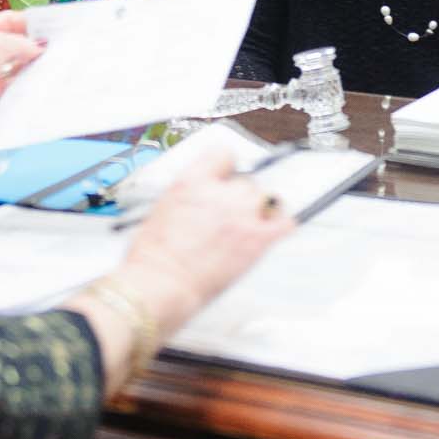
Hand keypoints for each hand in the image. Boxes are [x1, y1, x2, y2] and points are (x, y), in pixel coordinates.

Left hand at [0, 9, 43, 124]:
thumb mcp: (0, 42)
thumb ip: (23, 44)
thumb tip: (40, 47)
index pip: (11, 22)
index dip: (31, 24)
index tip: (51, 28)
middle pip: (16, 48)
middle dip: (34, 49)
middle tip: (58, 50)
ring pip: (16, 70)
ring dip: (31, 70)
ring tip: (53, 68)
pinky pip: (11, 92)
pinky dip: (24, 89)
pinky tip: (38, 86)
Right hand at [114, 147, 294, 334]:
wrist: (162, 284)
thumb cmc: (154, 256)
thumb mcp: (164, 208)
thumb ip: (191, 195)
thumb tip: (205, 200)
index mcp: (192, 181)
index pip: (224, 154)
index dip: (225, 168)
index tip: (226, 177)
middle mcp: (221, 192)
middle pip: (246, 183)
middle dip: (238, 199)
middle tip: (227, 219)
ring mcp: (242, 214)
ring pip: (265, 199)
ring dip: (258, 211)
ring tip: (245, 229)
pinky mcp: (258, 239)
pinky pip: (285, 223)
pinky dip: (281, 224)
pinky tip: (272, 231)